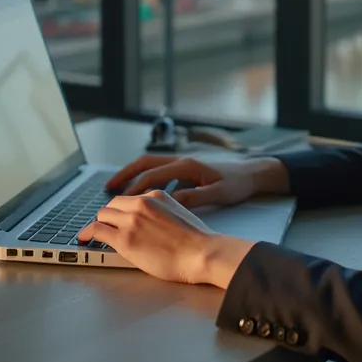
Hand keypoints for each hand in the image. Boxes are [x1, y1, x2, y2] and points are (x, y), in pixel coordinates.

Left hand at [76, 190, 254, 286]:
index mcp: (156, 196)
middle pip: (112, 204)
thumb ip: (163, 212)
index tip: (114, 217)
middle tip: (102, 227)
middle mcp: (142, 203)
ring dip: (97, 224)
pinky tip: (83, 239)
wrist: (202, 253)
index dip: (119, 210)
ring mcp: (132, 220)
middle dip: (106, 216)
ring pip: (102, 215)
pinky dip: (86, 233)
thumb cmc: (197, 241)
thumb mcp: (180, 213)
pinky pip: (97, 231)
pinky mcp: (125, 238)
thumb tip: (152, 222)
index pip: (129, 199)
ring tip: (90, 235)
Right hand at [107, 154, 287, 208]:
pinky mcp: (187, 167)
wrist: (254, 173)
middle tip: (107, 188)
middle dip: (125, 174)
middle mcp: (182, 160)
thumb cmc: (238, 183)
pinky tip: (142, 191)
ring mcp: (184, 162)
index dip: (133, 188)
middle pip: (145, 163)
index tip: (118, 200)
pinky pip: (160, 169)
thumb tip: (171, 201)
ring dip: (133, 174)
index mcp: (187, 166)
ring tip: (118, 188)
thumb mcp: (218, 193)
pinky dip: (146, 176)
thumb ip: (194, 197)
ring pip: (151, 164)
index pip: (152, 175)